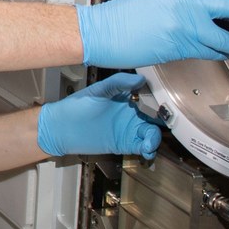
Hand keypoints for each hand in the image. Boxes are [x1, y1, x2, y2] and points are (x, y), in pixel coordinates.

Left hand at [36, 74, 162, 157]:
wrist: (62, 129)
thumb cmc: (76, 107)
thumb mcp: (97, 91)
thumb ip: (118, 83)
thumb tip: (139, 79)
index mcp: (127, 97)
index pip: (150, 97)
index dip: (160, 99)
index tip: (166, 102)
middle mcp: (131, 112)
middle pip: (156, 116)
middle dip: (164, 120)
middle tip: (165, 123)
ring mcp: (129, 128)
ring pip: (152, 133)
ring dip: (156, 137)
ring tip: (150, 140)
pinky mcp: (125, 143)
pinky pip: (143, 147)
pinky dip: (149, 149)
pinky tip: (146, 148)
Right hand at [75, 0, 228, 67]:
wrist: (104, 31)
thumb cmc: (126, 15)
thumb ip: (185, 0)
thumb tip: (205, 9)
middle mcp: (189, 4)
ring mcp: (187, 26)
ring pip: (227, 37)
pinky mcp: (182, 47)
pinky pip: (210, 52)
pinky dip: (218, 54)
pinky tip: (220, 55)